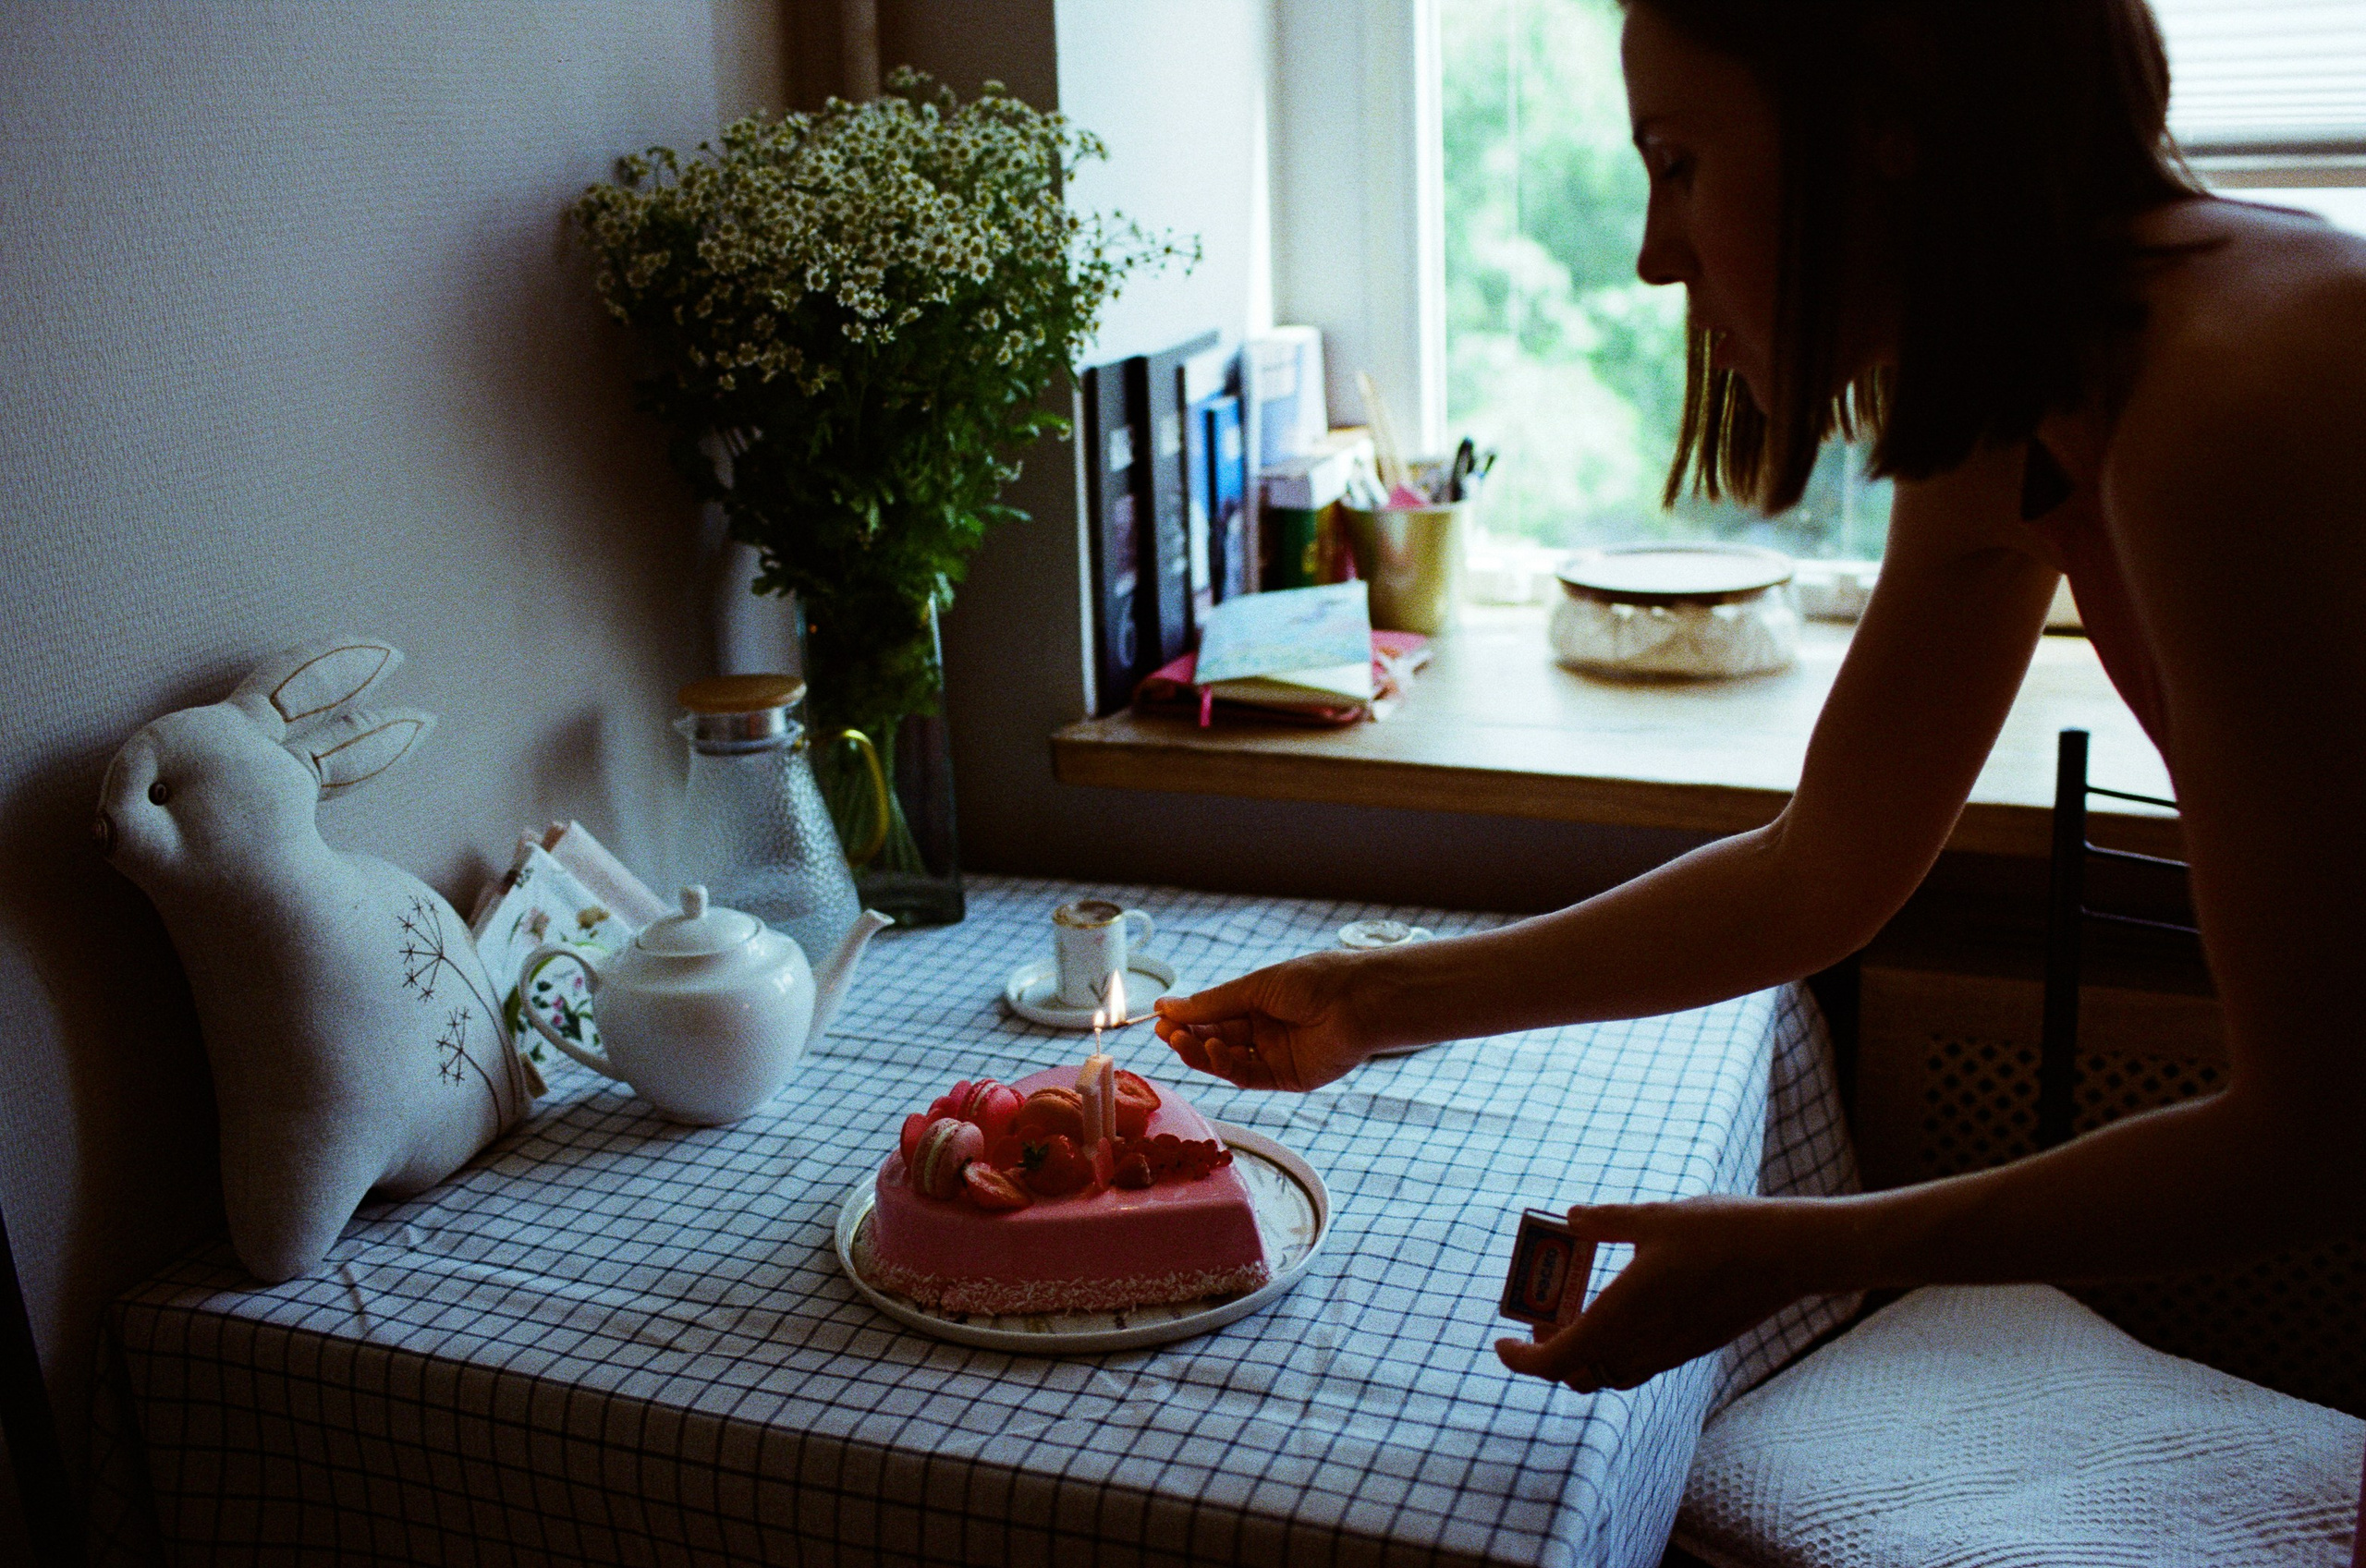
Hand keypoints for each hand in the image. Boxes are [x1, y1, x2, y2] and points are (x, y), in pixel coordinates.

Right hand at [1153, 950, 1383, 1090]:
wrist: (1358, 1001)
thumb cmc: (1314, 981)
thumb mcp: (1256, 987)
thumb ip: (1212, 1003)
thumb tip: (1168, 1006)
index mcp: (1258, 1002)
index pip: (1213, 1014)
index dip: (1186, 1016)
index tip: (1159, 1014)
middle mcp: (1264, 1029)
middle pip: (1215, 1038)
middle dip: (1187, 1036)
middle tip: (1162, 1031)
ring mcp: (1273, 1055)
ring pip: (1226, 1060)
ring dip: (1200, 1052)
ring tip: (1179, 1040)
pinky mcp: (1284, 1077)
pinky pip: (1246, 1076)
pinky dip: (1225, 1065)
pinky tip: (1213, 1049)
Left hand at [1495, 1196, 1832, 1391]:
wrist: (1789, 1255)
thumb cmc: (1722, 1232)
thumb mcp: (1654, 1216)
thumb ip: (1606, 1222)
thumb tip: (1571, 1218)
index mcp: (1622, 1317)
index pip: (1554, 1361)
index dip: (1521, 1359)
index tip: (1503, 1342)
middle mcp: (1643, 1345)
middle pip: (1578, 1374)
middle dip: (1550, 1353)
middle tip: (1540, 1315)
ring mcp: (1671, 1352)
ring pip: (1609, 1373)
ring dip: (1583, 1352)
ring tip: (1575, 1308)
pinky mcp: (1692, 1346)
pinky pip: (1638, 1363)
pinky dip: (1614, 1346)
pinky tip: (1619, 1305)